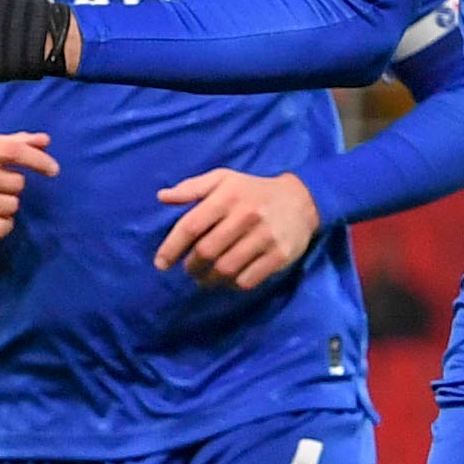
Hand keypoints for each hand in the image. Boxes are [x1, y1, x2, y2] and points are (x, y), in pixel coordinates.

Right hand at [0, 131, 54, 239]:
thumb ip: (14, 143)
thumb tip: (45, 140)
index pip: (11, 151)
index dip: (37, 160)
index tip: (54, 170)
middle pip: (13, 183)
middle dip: (16, 187)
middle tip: (5, 188)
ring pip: (7, 207)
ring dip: (10, 206)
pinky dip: (4, 225)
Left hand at [153, 167, 322, 287]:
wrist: (302, 199)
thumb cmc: (253, 190)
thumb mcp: (223, 179)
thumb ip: (192, 188)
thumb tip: (162, 197)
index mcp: (228, 195)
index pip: (191, 226)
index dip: (172, 247)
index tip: (161, 263)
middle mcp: (246, 216)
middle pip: (206, 251)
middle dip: (191, 265)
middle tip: (189, 269)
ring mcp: (265, 237)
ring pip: (225, 268)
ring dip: (209, 279)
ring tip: (204, 278)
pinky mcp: (280, 255)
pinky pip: (247, 280)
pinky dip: (232, 285)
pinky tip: (228, 280)